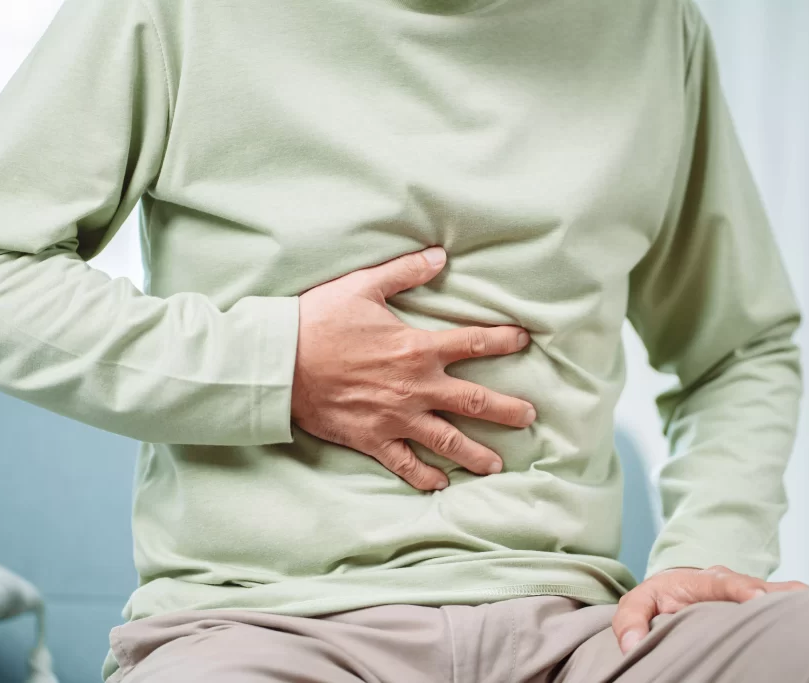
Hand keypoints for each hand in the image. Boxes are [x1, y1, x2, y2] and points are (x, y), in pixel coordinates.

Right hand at [292, 246, 535, 490]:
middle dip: (507, 410)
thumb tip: (439, 256)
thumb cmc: (318, 321)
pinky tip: (440, 485)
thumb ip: (405, 272)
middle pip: (475, 401)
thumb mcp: (362, 286)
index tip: (524, 340)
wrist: (278, 363)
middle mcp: (416, 387)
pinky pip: (405, 464)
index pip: (473, 342)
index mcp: (417, 348)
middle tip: (530, 416)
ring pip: (447, 440)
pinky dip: (423, 477)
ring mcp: (396, 418)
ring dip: (475, 454)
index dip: (503, 340)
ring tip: (496, 465)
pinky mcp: (373, 439)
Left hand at [613, 565, 808, 652]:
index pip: (726, 583)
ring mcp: (755, 592)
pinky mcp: (766, 605)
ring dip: (802, 607)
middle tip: (804, 613)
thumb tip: (633, 644)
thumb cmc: (658, 598)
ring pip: (785, 596)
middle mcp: (736, 582)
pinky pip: (791, 607)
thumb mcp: (636, 604)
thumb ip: (631, 621)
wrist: (675, 588)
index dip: (743, 590)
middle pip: (766, 589)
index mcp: (705, 581)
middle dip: (783, 600)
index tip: (757, 599)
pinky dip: (808, 614)